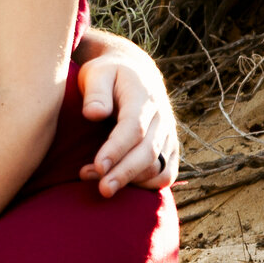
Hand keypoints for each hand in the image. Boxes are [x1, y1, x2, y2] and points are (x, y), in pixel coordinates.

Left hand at [77, 47, 179, 194]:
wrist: (135, 72)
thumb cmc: (108, 75)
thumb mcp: (97, 73)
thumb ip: (95, 93)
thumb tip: (93, 114)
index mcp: (143, 97)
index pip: (134, 128)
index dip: (117, 150)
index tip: (97, 167)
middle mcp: (161, 117)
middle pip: (148, 152)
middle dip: (125, 174)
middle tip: (102, 190)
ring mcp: (168, 133)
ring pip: (159, 166)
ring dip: (132, 181)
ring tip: (100, 186)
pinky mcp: (170, 147)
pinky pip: (167, 173)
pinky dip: (149, 185)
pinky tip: (124, 186)